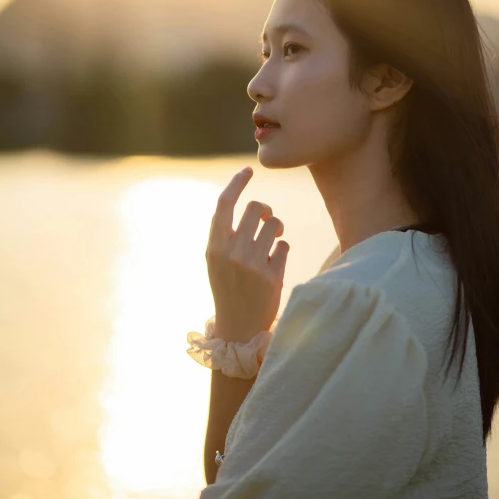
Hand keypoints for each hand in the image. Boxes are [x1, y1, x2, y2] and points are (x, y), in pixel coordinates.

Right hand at [205, 167, 288, 342]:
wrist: (238, 328)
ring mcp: (252, 264)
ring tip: (272, 241)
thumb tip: (242, 200)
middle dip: (264, 210)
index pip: (225, 203)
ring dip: (276, 228)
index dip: (237, 182)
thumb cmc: (228, 287)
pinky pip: (284, 244)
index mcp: (214, 246)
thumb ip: (225, 233)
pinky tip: (275, 263)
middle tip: (266, 220)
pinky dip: (282, 249)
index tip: (248, 169)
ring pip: (274, 223)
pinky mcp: (272, 276)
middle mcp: (231, 252)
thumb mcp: (216, 260)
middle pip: (256, 207)